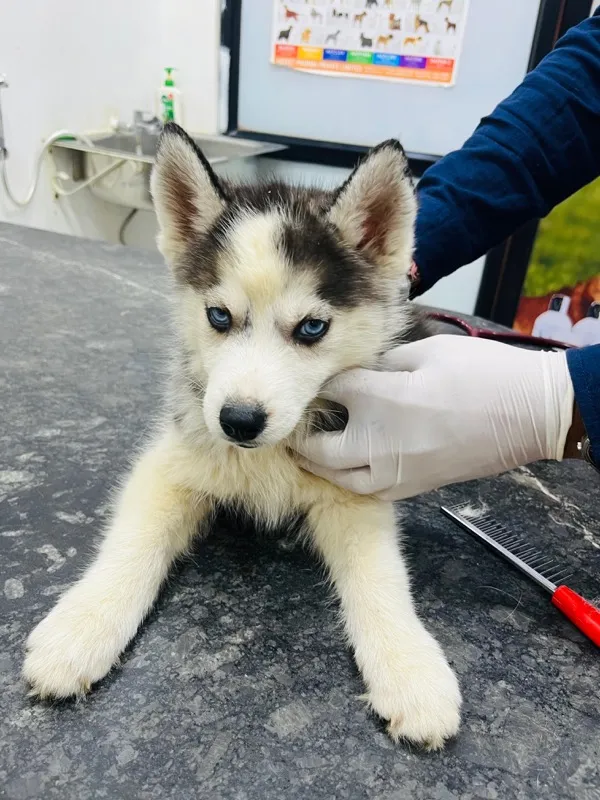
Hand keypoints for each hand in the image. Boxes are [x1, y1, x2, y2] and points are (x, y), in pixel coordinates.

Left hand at [295, 335, 573, 500]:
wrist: (528, 415)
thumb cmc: (480, 374)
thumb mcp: (427, 351)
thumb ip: (386, 361)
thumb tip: (365, 371)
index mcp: (377, 400)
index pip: (329, 392)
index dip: (320, 384)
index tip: (315, 379)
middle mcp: (376, 442)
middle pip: (319, 447)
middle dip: (302, 437)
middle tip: (293, 427)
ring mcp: (394, 472)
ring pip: (338, 479)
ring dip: (320, 465)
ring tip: (312, 451)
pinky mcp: (413, 488)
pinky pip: (368, 490)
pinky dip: (350, 479)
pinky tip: (349, 466)